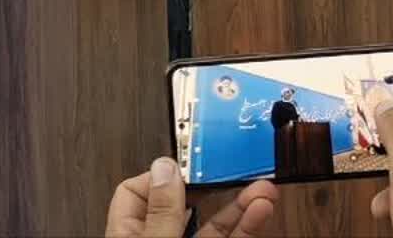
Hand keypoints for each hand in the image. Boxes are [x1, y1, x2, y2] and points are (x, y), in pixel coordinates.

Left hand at [105, 156, 278, 237]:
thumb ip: (161, 213)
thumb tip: (165, 168)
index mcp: (129, 236)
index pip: (136, 191)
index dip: (162, 173)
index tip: (190, 162)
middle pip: (184, 203)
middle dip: (214, 183)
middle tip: (234, 165)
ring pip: (214, 224)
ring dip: (240, 203)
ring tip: (263, 187)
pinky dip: (247, 225)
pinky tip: (261, 210)